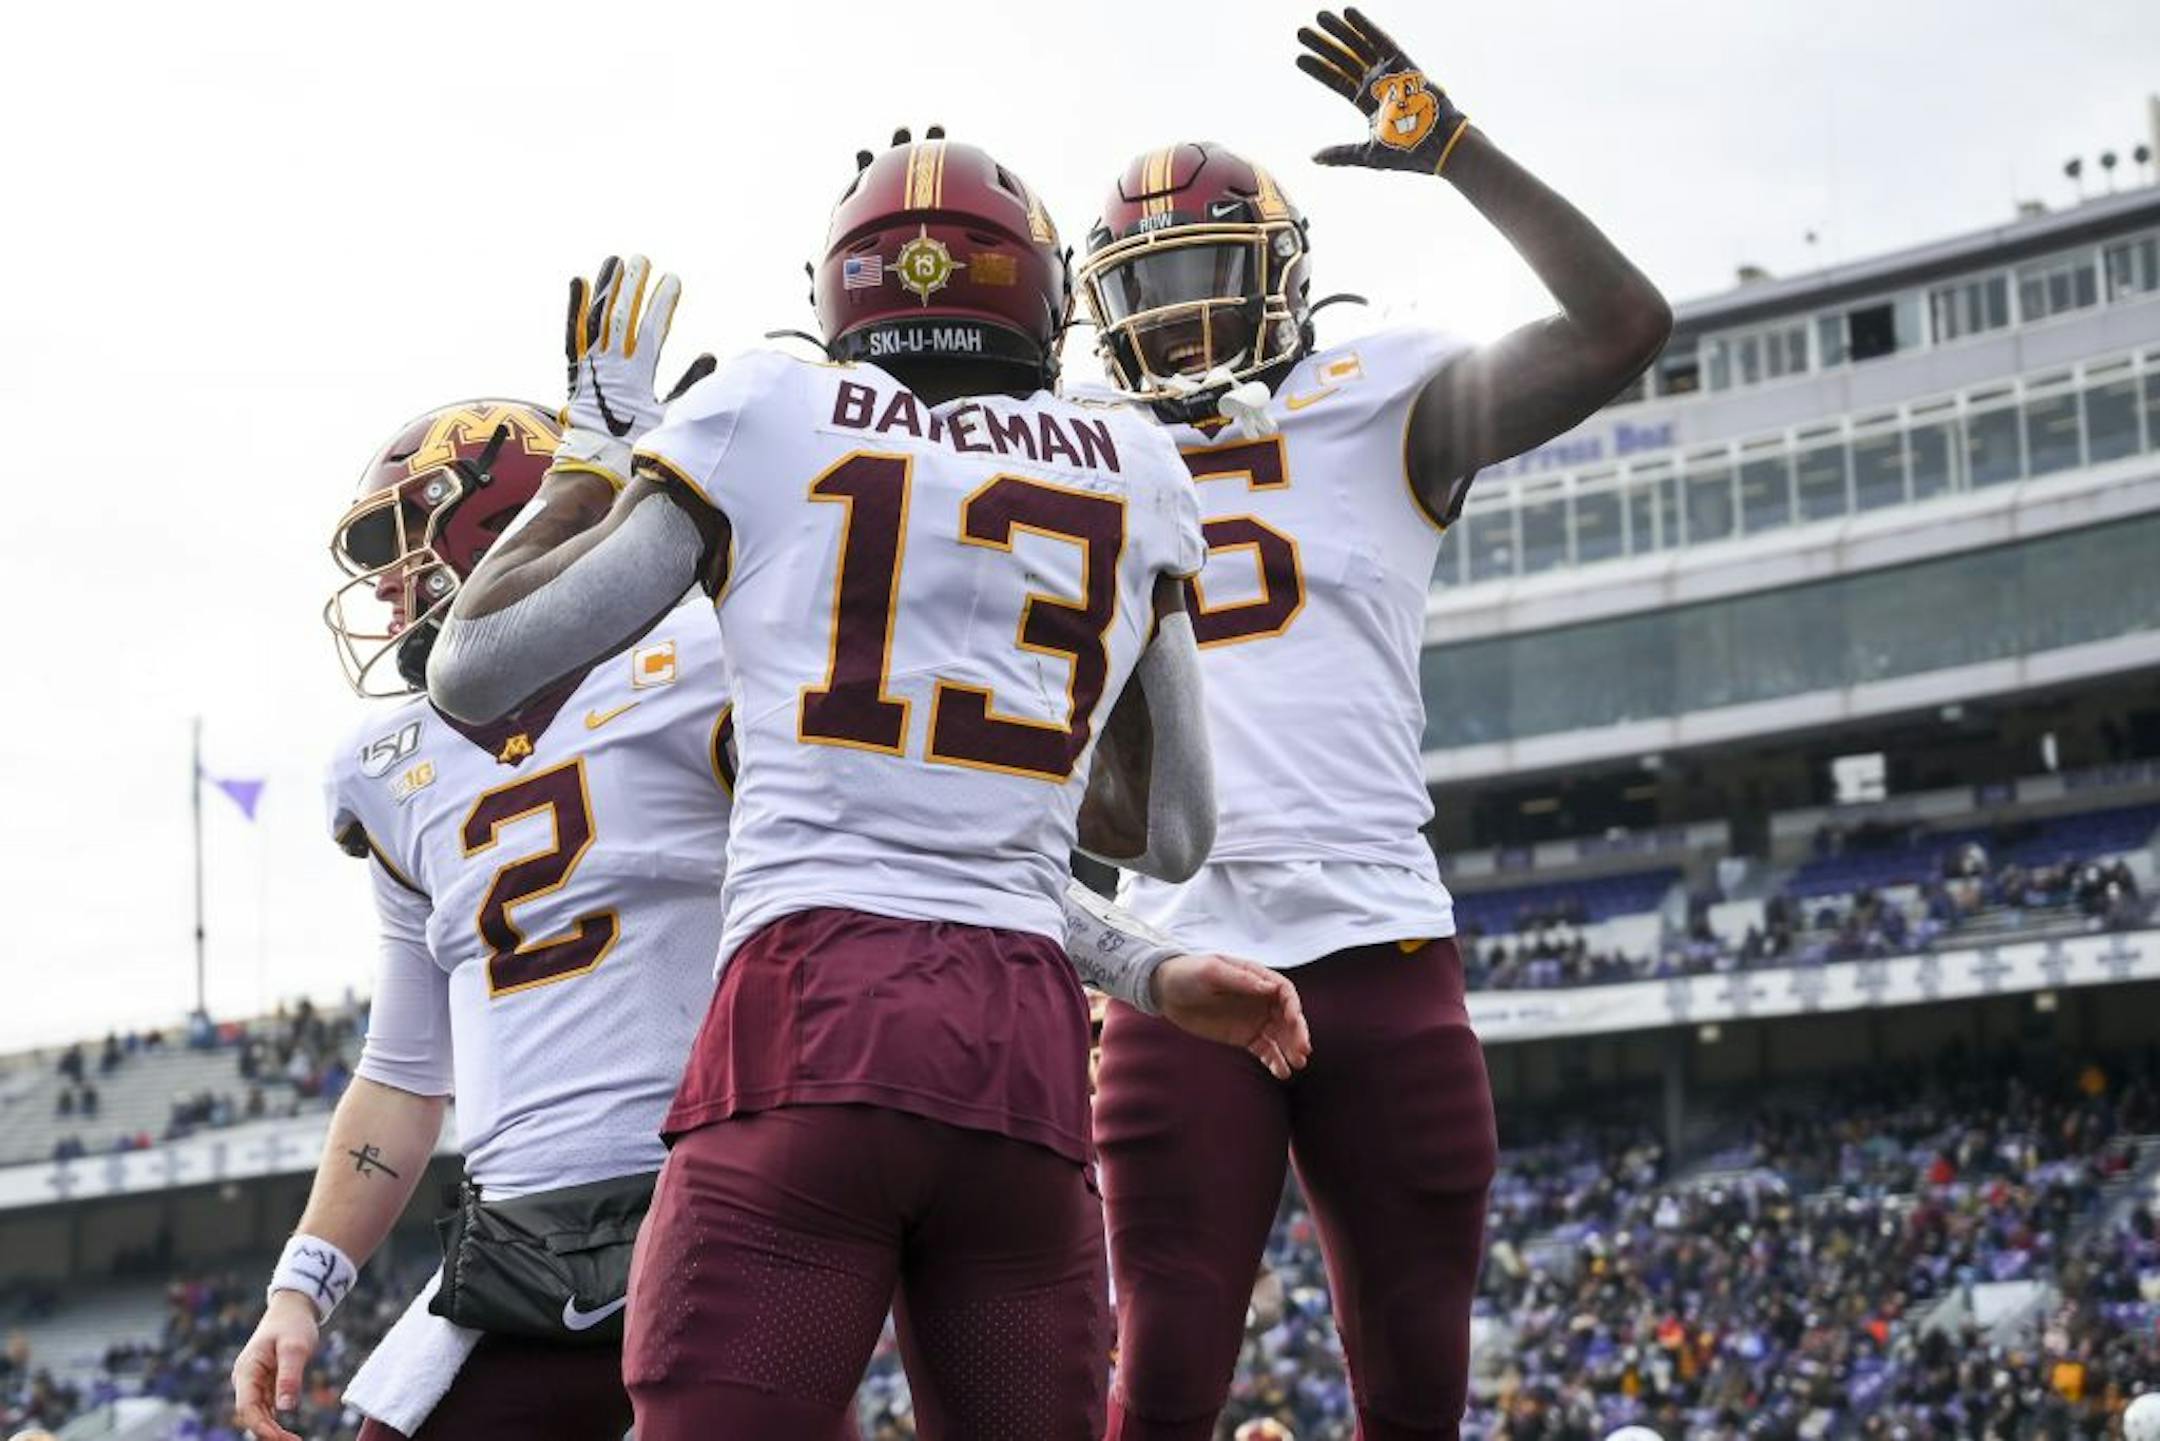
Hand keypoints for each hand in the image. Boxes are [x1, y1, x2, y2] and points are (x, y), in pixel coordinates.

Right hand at [231, 1290, 317, 1440]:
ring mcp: (253, 1383)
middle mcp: (245, 1379)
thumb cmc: (293, 1324)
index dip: (260, 1426)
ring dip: (272, 1430)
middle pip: (251, 1415)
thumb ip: (290, 1376)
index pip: (247, 1407)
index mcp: (247, 1370)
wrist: (293, 1309)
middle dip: (268, 1433)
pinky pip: (266, 1408)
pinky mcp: (264, 1384)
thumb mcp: (295, 1347)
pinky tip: (288, 1434)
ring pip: (258, 1414)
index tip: (278, 1439)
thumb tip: (285, 1408)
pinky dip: (275, 1422)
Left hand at [558, 255, 715, 476]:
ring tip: (615, 260)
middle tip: (642, 259)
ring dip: (606, 287)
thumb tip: (711, 356)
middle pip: (621, 317)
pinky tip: (579, 281)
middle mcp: (609, 367)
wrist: (598, 464)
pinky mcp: (575, 370)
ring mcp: (590, 366)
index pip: (651, 330)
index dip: (662, 303)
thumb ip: (690, 387)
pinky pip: (573, 333)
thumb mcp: (670, 418)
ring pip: (596, 319)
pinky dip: (574, 307)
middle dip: (632, 286)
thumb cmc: (637, 445)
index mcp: (636, 377)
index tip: (673, 280)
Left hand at [1150, 953, 1311, 1079]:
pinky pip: (1266, 1051)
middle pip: (1288, 1017)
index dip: (1293, 1007)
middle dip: (1298, 1034)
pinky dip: (1275, 1061)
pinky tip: (1281, 1072)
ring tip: (1297, 1065)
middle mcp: (1261, 999)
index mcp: (1256, 978)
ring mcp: (1255, 1019)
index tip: (1295, 1022)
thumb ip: (1240, 979)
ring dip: (1291, 1050)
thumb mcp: (1211, 972)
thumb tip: (1269, 988)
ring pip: (1280, 1036)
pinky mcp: (1245, 1037)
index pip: (1285, 993)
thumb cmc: (1188, 973)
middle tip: (1303, 1052)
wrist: (1165, 992)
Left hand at [1295, 8, 1469, 173]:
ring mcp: (1389, 72)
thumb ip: (1341, 154)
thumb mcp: (1367, 154)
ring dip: (1340, 31)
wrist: (1437, 147)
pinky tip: (1348, 12)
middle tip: (1301, 31)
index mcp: (1367, 102)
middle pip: (1343, 59)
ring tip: (1319, 16)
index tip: (1299, 57)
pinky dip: (1365, 26)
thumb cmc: (1409, 152)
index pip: (1337, 80)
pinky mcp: (1403, 64)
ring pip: (1358, 46)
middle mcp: (1376, 83)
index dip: (1318, 69)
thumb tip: (1314, 158)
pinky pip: (1381, 41)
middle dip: (1323, 44)